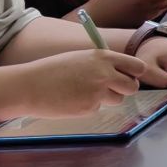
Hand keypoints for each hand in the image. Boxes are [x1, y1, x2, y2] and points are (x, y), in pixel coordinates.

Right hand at [3, 49, 154, 116]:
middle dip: (125, 89)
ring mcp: (97, 92)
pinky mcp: (88, 108)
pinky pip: (97, 108)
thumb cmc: (53, 71)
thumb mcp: (81, 58)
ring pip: (117, 100)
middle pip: (133, 87)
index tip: (131, 77)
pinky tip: (71, 100)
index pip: (137, 66)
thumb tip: (123, 74)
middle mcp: (105, 73)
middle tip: (113, 89)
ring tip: (83, 92)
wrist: (28, 86)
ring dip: (106, 99)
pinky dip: (88, 107)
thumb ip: (103, 64)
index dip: (136, 74)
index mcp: (104, 57)